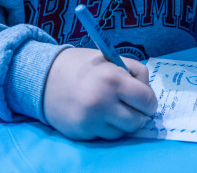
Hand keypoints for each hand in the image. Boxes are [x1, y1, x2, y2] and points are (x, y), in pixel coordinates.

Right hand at [42, 48, 156, 140]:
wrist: (46, 77)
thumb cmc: (84, 66)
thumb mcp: (112, 59)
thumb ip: (136, 72)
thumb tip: (149, 95)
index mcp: (113, 79)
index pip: (147, 101)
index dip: (150, 102)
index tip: (146, 101)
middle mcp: (102, 102)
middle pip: (137, 122)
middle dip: (139, 115)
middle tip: (133, 107)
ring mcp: (91, 120)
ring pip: (122, 132)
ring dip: (122, 123)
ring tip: (113, 109)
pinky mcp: (81, 133)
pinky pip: (105, 137)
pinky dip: (106, 128)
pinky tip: (98, 115)